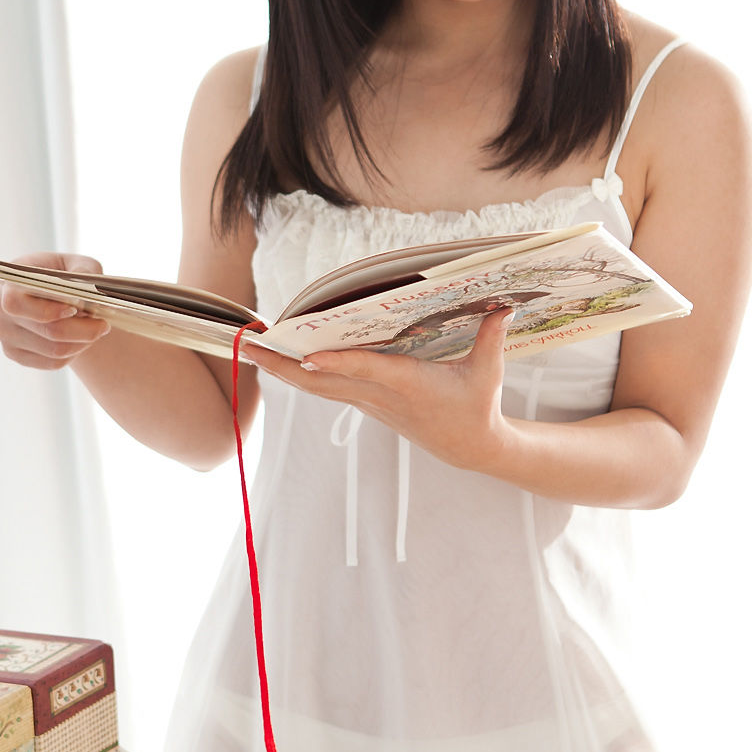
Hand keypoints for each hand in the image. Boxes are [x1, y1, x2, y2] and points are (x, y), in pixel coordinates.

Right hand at [0, 252, 110, 370]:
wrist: (54, 294)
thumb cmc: (65, 275)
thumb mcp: (78, 264)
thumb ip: (85, 270)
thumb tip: (89, 286)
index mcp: (8, 281)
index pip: (16, 303)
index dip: (48, 310)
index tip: (77, 308)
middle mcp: (0, 309)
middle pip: (47, 331)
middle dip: (82, 330)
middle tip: (104, 325)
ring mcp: (6, 335)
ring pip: (54, 351)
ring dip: (82, 342)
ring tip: (95, 329)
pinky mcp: (15, 354)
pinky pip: (52, 363)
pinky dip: (73, 353)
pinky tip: (80, 339)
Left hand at [241, 308, 515, 473]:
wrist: (469, 448)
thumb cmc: (478, 406)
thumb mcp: (489, 373)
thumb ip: (491, 337)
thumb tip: (503, 303)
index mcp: (408, 385)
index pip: (368, 371)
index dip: (338, 364)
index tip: (308, 356)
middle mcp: (380, 395)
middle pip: (322, 381)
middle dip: (283, 365)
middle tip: (248, 347)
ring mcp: (369, 402)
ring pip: (317, 387)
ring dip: (282, 369)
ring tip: (250, 349)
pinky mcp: (366, 403)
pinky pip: (325, 387)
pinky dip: (300, 373)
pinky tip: (280, 359)